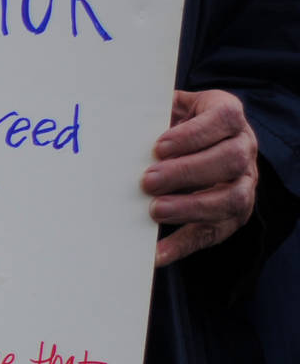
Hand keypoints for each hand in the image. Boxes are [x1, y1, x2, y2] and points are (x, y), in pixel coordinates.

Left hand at [145, 88, 257, 266]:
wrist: (202, 146)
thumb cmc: (177, 127)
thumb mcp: (171, 110)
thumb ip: (155, 113)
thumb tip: (120, 119)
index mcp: (229, 117)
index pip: (224, 119)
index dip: (194, 134)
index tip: (160, 147)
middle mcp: (243, 148)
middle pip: (230, 159)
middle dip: (187, 171)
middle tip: (148, 180)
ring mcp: (244, 184)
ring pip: (232, 198)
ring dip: (192, 207)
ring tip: (156, 211)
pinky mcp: (233, 216)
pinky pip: (213, 233)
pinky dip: (183, 245)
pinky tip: (157, 253)